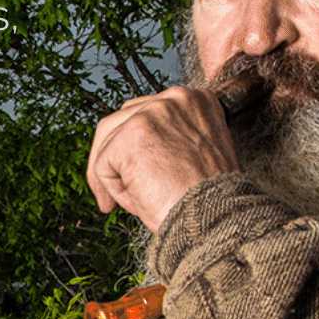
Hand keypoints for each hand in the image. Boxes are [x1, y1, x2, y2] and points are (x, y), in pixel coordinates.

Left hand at [86, 85, 239, 233]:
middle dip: (113, 158)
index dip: (138, 149)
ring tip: (130, 203)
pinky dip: (112, 191)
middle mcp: (175, 99)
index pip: (148, 114)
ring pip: (107, 142)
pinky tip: (137, 204)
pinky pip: (103, 164)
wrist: (215, 219)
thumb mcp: (198, 156)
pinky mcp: (132, 136)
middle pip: (122, 121)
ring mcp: (152, 114)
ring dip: (112, 176)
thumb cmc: (210, 200)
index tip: (141, 175)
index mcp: (195, 102)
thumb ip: (172, 141)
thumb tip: (138, 151)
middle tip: (116, 191)